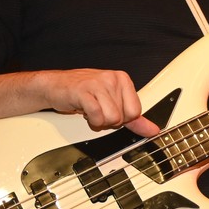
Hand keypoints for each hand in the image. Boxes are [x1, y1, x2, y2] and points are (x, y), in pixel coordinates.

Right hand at [42, 68, 160, 136]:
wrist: (55, 86)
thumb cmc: (83, 93)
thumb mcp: (112, 103)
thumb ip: (134, 119)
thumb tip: (152, 130)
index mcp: (123, 79)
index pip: (136, 111)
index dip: (122, 119)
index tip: (110, 110)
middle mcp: (112, 78)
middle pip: (122, 117)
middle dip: (108, 120)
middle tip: (97, 109)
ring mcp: (98, 84)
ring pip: (111, 118)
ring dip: (98, 121)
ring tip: (90, 110)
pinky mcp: (83, 91)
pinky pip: (96, 115)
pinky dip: (90, 119)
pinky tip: (84, 110)